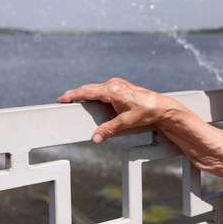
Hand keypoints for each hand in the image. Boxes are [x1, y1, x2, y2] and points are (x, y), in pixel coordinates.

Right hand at [56, 78, 182, 142]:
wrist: (161, 108)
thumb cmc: (146, 113)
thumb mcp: (126, 123)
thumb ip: (108, 130)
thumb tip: (95, 139)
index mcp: (113, 90)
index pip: (88, 92)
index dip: (73, 95)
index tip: (61, 99)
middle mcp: (114, 84)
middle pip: (90, 89)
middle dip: (76, 95)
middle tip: (63, 101)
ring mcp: (118, 84)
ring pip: (96, 89)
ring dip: (86, 94)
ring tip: (74, 101)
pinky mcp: (121, 87)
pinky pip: (103, 90)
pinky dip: (94, 94)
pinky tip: (90, 100)